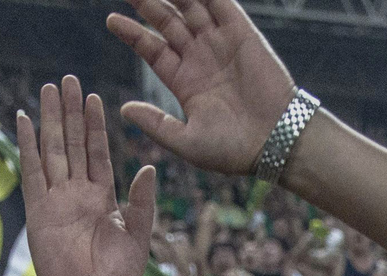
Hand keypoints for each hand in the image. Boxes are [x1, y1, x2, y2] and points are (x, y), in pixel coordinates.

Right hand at [14, 79, 156, 275]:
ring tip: (49, 89)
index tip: (93, 96)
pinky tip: (24, 120)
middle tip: (68, 79)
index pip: (97, 152)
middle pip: (72, 143)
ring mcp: (56, 200)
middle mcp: (77, 194)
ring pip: (52, 150)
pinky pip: (31, 173)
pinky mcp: (38, 212)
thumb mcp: (137, 237)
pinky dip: (26, 146)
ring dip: (50, 120)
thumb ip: (141, 203)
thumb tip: (147, 168)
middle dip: (71, 111)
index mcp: (102, 198)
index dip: (95, 125)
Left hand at [110, 0, 299, 179]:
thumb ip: (155, 123)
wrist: (276, 142)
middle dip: (147, 2)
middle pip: (167, 20)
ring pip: (190, 6)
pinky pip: (220, 3)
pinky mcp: (242, 32)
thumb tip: (123, 109)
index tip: (110, 20)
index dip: (131, 33)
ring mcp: (220, 42)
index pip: (151, 48)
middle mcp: (200, 57)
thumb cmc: (233, 150)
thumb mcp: (186, 141)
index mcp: (184, 80)